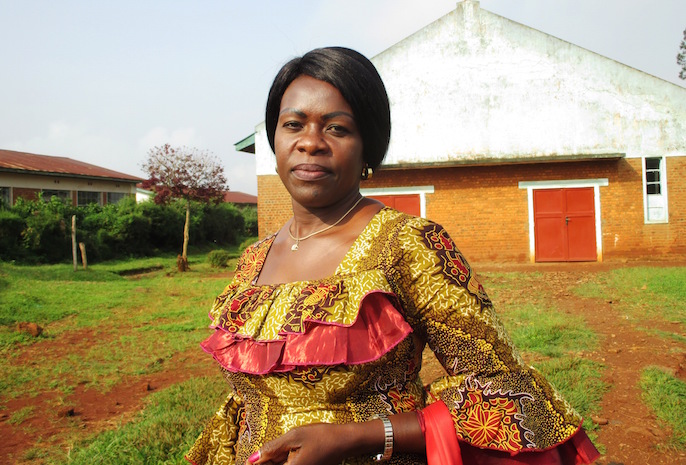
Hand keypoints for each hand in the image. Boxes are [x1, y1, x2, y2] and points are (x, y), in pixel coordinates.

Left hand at [246, 422, 361, 464]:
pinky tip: (289, 451)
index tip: (249, 460)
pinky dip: (285, 460)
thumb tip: (252, 459)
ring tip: (288, 447)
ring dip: (277, 460)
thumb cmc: (322, 436)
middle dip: (268, 461)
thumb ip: (272, 448)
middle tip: (271, 451)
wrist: (345, 441)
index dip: (258, 464)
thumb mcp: (295, 436)